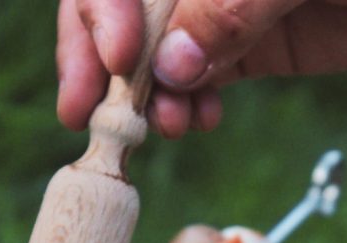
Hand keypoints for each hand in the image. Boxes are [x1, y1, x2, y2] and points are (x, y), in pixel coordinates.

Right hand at [57, 0, 346, 137]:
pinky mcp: (256, 43)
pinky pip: (201, 77)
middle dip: (100, 57)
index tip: (119, 59)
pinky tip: (198, 122)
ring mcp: (225, 5)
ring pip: (157, 49)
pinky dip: (189, 104)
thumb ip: (238, 5)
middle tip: (90, 114)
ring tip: (168, 126)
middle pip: (121, 8)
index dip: (102, 8)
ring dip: (147, 92)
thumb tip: (171, 66)